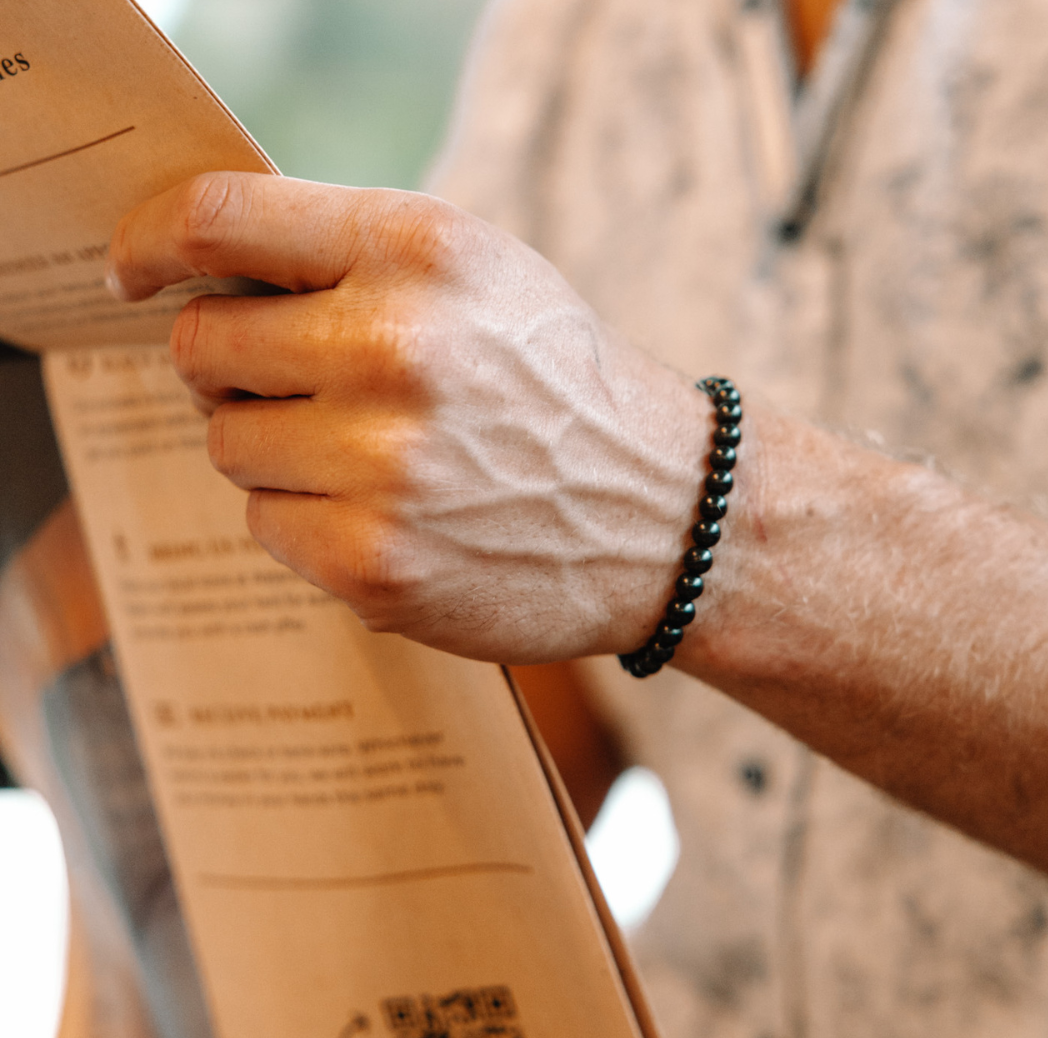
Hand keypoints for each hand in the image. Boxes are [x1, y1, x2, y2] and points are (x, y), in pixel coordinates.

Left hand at [107, 173, 711, 662]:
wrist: (664, 514)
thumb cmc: (562, 389)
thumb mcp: (482, 277)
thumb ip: (354, 258)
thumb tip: (209, 278)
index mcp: (419, 252)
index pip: (219, 219)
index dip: (153, 240)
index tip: (136, 269)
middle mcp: (394, 348)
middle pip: (203, 347)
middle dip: (235, 369)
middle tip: (303, 388)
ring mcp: (381, 463)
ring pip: (229, 445)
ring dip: (280, 450)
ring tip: (375, 459)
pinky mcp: (373, 562)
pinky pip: (265, 525)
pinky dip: (308, 520)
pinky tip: (388, 515)